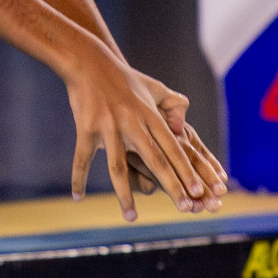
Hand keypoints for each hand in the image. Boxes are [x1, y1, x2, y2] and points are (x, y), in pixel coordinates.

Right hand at [66, 48, 224, 219]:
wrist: (88, 60)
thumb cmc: (121, 76)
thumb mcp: (152, 86)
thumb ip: (173, 105)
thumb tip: (184, 127)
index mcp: (150, 116)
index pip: (174, 149)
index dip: (186, 172)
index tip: (199, 192)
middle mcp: (133, 124)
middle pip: (156, 161)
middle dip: (172, 186)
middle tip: (186, 209)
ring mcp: (108, 127)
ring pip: (118, 167)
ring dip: (125, 194)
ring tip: (131, 217)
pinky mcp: (86, 128)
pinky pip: (83, 158)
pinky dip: (79, 178)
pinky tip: (77, 196)